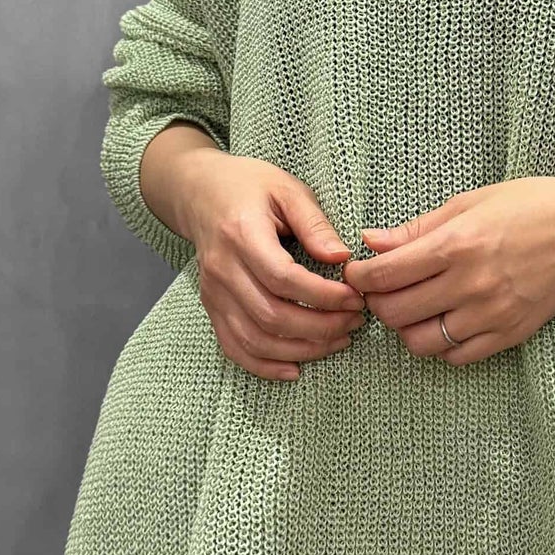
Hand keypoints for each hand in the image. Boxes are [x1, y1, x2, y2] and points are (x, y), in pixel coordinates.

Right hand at [181, 153, 367, 380]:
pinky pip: (234, 347)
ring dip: (301, 349)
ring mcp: (213, 293)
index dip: (323, 295)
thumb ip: (315, 223)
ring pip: (255, 339)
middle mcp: (222, 269)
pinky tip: (295, 368)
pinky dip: (264, 366)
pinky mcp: (212, 307)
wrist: (199, 192)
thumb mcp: (287, 189)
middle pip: (271, 315)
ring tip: (338, 341)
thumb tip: (343, 258)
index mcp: (241, 234)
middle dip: (321, 327)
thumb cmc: (250, 186)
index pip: (283, 279)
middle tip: (355, 321)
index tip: (355, 297)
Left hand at [341, 177, 554, 364]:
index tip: (358, 273)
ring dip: (406, 328)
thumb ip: (417, 228)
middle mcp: (471, 284)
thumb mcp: (470, 203)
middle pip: (395, 313)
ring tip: (413, 308)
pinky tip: (443, 323)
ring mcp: (491, 314)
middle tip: (382, 291)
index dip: (360, 278)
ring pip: (421, 342)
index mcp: (457, 245)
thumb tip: (370, 242)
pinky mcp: (510, 335)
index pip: (385, 275)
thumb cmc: (531, 205)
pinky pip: (457, 356)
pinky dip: (440, 345)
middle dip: (377, 303)